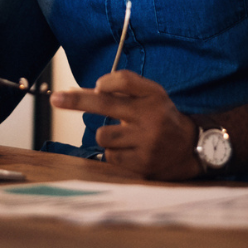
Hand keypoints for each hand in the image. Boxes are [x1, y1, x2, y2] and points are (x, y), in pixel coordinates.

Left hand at [51, 70, 201, 179]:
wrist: (191, 149)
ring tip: (125, 137)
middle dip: (77, 101)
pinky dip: (115, 153)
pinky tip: (131, 151)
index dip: (107, 83)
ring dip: (107, 136)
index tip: (95, 86)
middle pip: (105, 104)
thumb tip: (94, 88)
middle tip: (56, 98)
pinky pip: (110, 157)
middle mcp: (151, 118)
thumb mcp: (152, 94)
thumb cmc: (162, 117)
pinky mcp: (142, 165)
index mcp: (153, 97)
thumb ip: (126, 85)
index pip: (125, 81)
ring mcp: (146, 144)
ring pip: (104, 136)